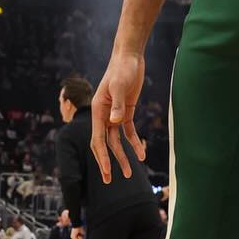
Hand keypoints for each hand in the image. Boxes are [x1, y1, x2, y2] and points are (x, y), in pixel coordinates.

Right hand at [92, 47, 146, 181]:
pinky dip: (134, 143)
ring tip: (129, 173)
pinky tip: (141, 155)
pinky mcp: (126, 112)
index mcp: (97, 111)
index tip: (107, 172)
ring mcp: (114, 115)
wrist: (129, 58)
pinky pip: (128, 132)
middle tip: (109, 180)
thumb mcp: (120, 86)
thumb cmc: (122, 70)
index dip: (102, 157)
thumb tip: (115, 122)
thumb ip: (117, 105)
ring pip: (116, 141)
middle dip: (106, 163)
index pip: (98, 140)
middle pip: (103, 144)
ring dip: (122, 157)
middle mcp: (103, 116)